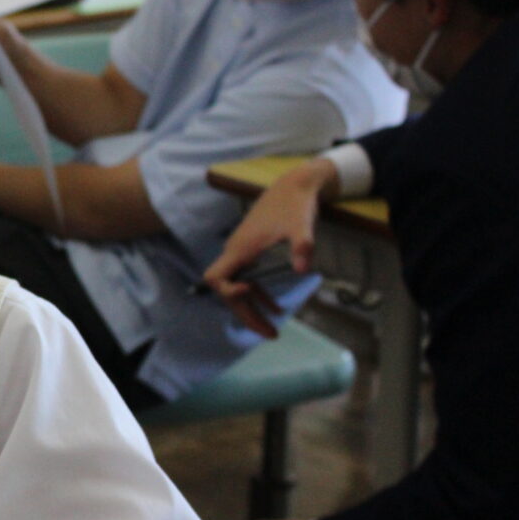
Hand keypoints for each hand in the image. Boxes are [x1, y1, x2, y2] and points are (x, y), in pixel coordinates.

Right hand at [202, 158, 334, 337]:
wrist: (295, 184)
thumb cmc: (296, 204)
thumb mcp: (303, 225)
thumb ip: (302, 246)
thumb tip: (302, 270)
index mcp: (241, 248)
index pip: (216, 278)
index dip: (227, 292)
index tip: (249, 293)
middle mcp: (237, 253)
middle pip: (228, 293)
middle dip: (247, 316)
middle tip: (271, 335)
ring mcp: (243, 253)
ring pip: (239, 290)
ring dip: (253, 311)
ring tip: (274, 331)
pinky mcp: (252, 252)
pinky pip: (249, 281)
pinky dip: (260, 297)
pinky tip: (277, 308)